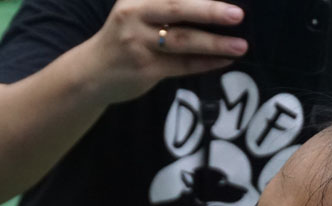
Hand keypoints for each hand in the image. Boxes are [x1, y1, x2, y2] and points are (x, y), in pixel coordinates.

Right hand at [83, 0, 247, 103]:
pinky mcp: (145, 69)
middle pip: (177, 8)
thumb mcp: (137, 10)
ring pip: (183, 41)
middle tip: (237, 14)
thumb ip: (165, 4)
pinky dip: (205, 63)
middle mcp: (135, 15)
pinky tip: (225, 60)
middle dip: (209, 10)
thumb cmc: (124, 37)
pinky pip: (181, 65)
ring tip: (241, 45)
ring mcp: (138, 44)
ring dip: (215, 43)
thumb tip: (213, 4)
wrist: (91, 73)